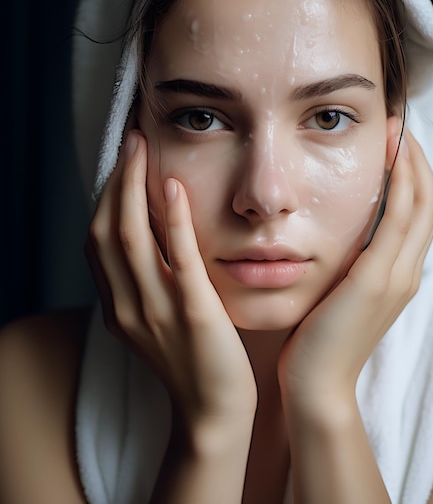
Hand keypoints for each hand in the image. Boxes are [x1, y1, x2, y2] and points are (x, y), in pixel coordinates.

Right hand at [86, 130, 256, 429]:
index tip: (120, 163)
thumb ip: (147, 282)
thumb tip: (153, 237)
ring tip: (143, 149)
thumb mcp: (156, 320)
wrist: (213, 412)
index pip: (97, 241)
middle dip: (115, 182)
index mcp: (116, 306)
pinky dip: (171, 220)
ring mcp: (155, 310)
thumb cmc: (192, 361)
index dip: (105, 197)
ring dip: (133, 188)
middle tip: (130, 142)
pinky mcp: (193, 312)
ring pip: (129, 239)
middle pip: (105, 231)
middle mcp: (125, 306)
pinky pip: (176, 259)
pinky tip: (173, 188)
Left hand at [278, 130, 432, 409]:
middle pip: (429, 203)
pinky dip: (399, 185)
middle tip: (400, 127)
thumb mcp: (340, 296)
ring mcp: (397, 277)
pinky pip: (398, 220)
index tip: (395, 144)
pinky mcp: (377, 280)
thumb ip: (349, 268)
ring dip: (411, 164)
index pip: (420, 215)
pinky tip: (388, 159)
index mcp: (399, 277)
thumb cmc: (318, 341)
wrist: (316, 385)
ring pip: (421, 205)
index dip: (414, 176)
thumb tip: (342, 239)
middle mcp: (407, 273)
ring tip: (397, 130)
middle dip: (417, 161)